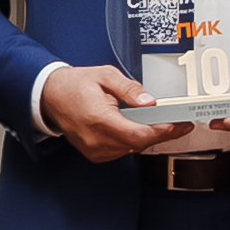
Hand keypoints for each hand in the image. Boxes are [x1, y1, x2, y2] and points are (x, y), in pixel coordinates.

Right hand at [42, 64, 194, 163]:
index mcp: (100, 119)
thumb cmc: (74, 85)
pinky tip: (136, 128)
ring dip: (147, 136)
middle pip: (140, 143)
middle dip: (161, 133)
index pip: (140, 133)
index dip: (163, 130)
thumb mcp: (105, 76)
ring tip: (159, 122)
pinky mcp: (95, 154)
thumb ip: (130, 89)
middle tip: (179, 123)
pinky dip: (133, 140)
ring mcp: (95, 150)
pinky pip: (123, 150)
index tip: (180, 124)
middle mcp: (97, 139)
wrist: (50, 96)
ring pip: (133, 148)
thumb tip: (149, 101)